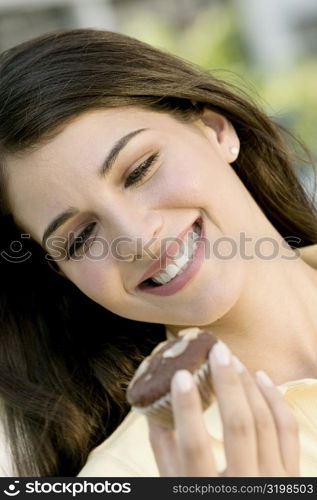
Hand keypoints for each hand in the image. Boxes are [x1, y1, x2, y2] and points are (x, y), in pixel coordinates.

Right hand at [147, 341, 299, 476]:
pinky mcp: (291, 475)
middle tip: (217, 350)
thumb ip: (164, 454)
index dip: (187, 409)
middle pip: (239, 426)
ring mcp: (273, 480)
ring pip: (265, 422)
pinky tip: (261, 377)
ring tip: (233, 360)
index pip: (195, 447)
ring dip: (248, 386)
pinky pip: (287, 430)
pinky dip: (276, 400)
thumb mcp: (177, 489)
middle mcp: (245, 486)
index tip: (179, 375)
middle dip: (228, 383)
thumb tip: (152, 409)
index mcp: (207, 493)